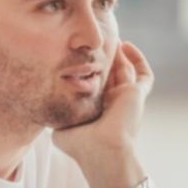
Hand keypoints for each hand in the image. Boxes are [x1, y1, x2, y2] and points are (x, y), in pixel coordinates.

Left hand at [53, 42, 153, 187]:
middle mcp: (112, 104)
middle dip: (103, 59)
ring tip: (109, 37)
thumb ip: (57, 117)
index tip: (76, 57)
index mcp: (96, 111)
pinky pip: (144, 74)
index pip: (94, 86)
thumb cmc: (82, 145)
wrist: (103, 150)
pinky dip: (137, 59)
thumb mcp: (61, 131)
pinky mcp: (137, 94)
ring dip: (118, 55)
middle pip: (109, 75)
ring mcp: (126, 99)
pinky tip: (125, 45)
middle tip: (93, 42)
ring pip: (126, 71)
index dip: (88, 71)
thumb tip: (44, 109)